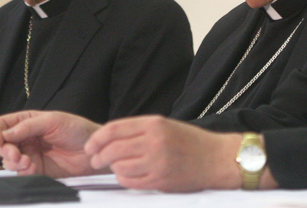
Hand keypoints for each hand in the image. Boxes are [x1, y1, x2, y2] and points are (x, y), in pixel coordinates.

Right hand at [0, 110, 102, 176]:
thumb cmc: (77, 129)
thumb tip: (5, 133)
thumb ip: (28, 126)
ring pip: (8, 161)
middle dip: (5, 151)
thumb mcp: (53, 121)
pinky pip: (20, 173)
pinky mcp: (36, 170)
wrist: (94, 150)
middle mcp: (25, 138)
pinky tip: (33, 168)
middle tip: (16, 155)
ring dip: (13, 163)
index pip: (2, 125)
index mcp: (27, 121)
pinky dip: (22, 172)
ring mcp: (29, 154)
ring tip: (27, 162)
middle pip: (1, 145)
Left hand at [83, 115, 246, 191]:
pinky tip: (127, 175)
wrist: (216, 159)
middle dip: (99, 156)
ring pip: (119, 166)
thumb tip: (109, 138)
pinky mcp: (159, 181)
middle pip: (113, 149)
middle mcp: (154, 142)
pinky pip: (130, 182)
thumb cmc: (191, 142)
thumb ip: (139, 130)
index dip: (97, 139)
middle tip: (96, 160)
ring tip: (115, 167)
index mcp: (154, 124)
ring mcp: (157, 162)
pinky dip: (123, 179)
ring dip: (112, 168)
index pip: (114, 129)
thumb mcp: (165, 126)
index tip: (90, 146)